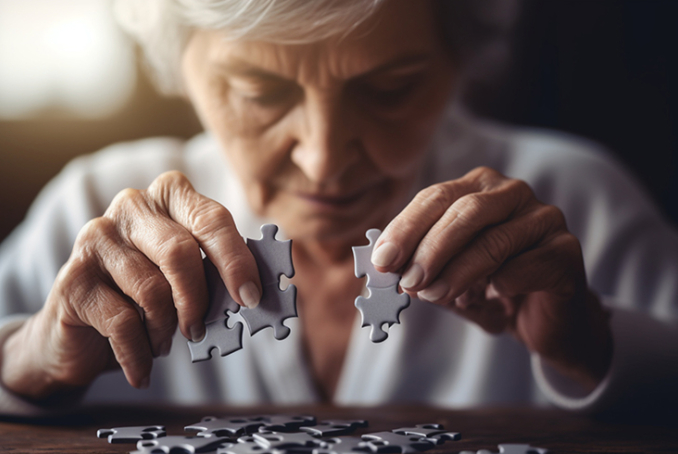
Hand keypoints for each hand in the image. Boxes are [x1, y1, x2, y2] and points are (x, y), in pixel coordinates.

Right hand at [1, 172, 261, 399]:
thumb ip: (218, 275)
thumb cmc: (149, 297)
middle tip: (200, 330)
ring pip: (152, 291)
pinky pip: (122, 323)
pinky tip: (142, 366)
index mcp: (170, 196)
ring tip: (162, 340)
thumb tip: (255, 294)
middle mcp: (132, 206)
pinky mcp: (72, 278)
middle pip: (180, 252)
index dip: (235, 260)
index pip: (211, 219)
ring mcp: (97, 238)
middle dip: (198, 299)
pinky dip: (140, 353)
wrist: (82, 332)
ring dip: (165, 329)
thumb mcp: (189, 278)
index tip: (251, 297)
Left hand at [372, 166, 611, 388]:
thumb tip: (385, 267)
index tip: (382, 260)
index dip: (406, 228)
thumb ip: (419, 267)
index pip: (436, 198)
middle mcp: (512, 193)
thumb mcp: (445, 277)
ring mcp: (544, 218)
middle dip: (431, 248)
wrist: (542, 319)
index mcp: (477, 188)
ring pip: (494, 240)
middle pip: (465, 212)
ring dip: (458, 272)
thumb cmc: (488, 289)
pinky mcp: (567, 250)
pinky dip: (502, 284)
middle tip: (409, 281)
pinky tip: (493, 297)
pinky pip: (528, 265)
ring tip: (434, 296)